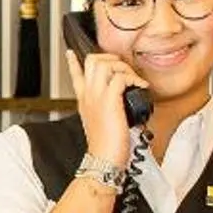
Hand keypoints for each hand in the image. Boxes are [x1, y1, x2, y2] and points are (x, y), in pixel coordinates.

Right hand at [63, 48, 150, 166]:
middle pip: (92, 61)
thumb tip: (121, 101)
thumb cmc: (106, 146)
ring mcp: (97, 96)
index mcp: (84, 100)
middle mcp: (88, 95)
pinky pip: (121, 77)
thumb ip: (105, 109)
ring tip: (133, 78)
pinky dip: (134, 78)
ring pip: (105, 64)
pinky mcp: (110, 100)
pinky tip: (141, 86)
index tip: (71, 54)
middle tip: (122, 68)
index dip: (73, 62)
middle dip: (110, 58)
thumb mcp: (100, 123)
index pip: (75, 75)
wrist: (103, 159)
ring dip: (123, 67)